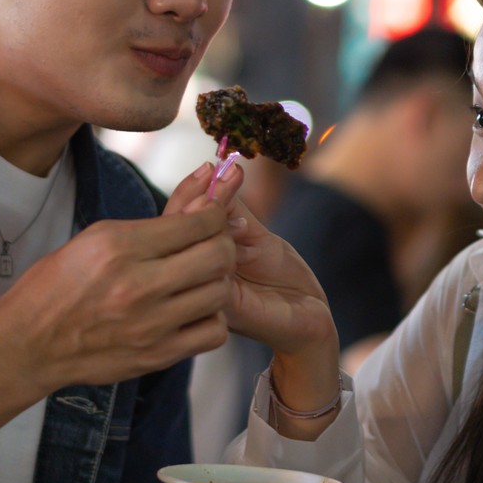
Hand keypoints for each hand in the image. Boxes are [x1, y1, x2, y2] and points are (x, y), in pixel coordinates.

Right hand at [0, 203, 234, 395]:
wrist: (30, 343)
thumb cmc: (57, 286)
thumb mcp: (94, 238)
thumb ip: (147, 228)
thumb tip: (196, 210)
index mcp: (120, 248)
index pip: (197, 223)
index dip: (213, 214)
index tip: (210, 216)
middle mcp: (138, 286)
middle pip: (217, 255)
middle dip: (223, 243)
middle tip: (213, 245)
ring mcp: (151, 324)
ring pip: (220, 293)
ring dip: (217, 281)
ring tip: (200, 278)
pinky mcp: (157, 355)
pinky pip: (213, 333)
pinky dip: (211, 319)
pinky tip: (193, 311)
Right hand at [163, 162, 334, 359]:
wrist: (309, 316)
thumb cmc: (281, 275)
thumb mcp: (256, 235)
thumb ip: (232, 211)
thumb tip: (215, 175)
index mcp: (194, 256)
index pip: (174, 220)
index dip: (188, 192)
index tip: (211, 165)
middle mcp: (192, 276)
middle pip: (173, 234)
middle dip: (200, 200)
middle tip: (226, 176)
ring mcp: (204, 295)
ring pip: (192, 253)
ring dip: (216, 224)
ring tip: (242, 216)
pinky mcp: (223, 312)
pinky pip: (211, 278)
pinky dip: (227, 251)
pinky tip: (245, 239)